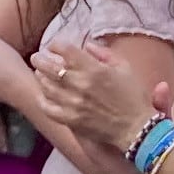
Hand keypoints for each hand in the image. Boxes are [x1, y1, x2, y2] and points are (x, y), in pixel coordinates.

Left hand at [25, 39, 165, 158]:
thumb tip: (87, 45)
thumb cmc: (134, 97)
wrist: (137, 127)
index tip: (53, 46)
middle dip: (40, 60)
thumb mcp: (125, 67)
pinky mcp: (71, 120)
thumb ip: (104, 53)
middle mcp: (81, 84)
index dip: (56, 46)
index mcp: (94, 69)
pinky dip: (43, 100)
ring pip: (47, 87)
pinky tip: (42, 96)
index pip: (66, 50)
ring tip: (39, 74)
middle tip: (37, 57)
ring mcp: (74, 103)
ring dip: (41, 78)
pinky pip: (49, 108)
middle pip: (50, 67)